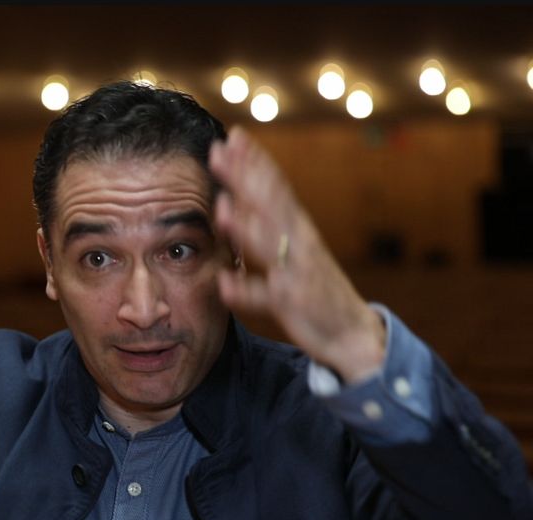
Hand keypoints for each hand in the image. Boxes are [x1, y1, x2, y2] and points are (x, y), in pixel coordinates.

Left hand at [209, 127, 384, 383]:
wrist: (352, 333)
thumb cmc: (315, 285)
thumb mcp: (295, 247)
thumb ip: (270, 221)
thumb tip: (237, 194)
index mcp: (298, 227)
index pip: (276, 186)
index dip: (255, 160)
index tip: (233, 135)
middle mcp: (300, 243)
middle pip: (270, 203)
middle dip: (244, 177)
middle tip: (218, 151)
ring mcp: (296, 272)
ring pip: (270, 245)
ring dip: (245, 226)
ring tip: (221, 208)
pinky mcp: (293, 304)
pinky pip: (267, 297)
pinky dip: (246, 291)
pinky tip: (225, 283)